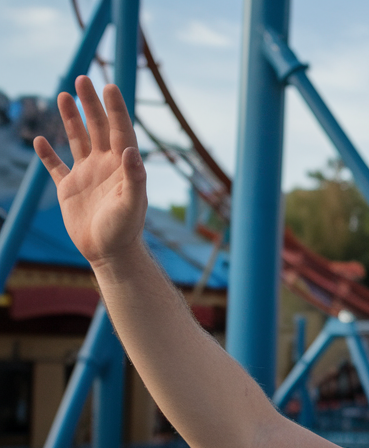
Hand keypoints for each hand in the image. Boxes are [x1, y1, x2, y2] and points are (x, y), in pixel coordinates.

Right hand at [33, 77, 146, 266]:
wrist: (110, 254)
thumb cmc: (125, 230)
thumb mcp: (132, 204)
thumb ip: (134, 177)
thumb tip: (132, 150)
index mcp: (123, 167)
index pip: (120, 131)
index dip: (115, 109)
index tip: (109, 86)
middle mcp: (106, 166)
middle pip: (98, 128)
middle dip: (91, 105)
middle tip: (82, 79)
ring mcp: (87, 175)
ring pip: (78, 140)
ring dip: (71, 119)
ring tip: (64, 96)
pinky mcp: (70, 188)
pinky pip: (56, 166)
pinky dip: (47, 154)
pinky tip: (40, 140)